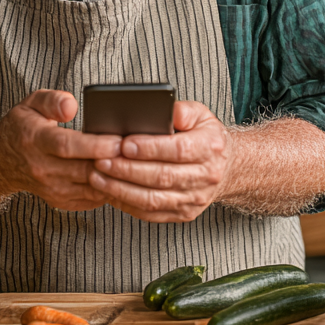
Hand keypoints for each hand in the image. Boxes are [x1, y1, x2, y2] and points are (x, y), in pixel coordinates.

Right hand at [0, 89, 122, 211]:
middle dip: (113, 162)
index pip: (67, 146)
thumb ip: (52, 100)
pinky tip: (120, 176)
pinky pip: (91, 199)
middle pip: (84, 169)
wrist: (0, 162)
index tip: (119, 140)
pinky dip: (108, 189)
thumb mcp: (31, 103)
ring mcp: (51, 189)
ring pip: (91, 188)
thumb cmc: (22, 128)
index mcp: (35, 141)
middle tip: (136, 152)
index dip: (95, 145)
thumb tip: (71, 106)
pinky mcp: (60, 201)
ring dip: (114, 178)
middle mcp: (42, 168)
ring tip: (133, 164)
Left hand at [87, 101, 232, 222]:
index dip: (149, 148)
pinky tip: (110, 192)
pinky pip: (151, 213)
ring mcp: (195, 199)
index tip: (124, 144)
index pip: (177, 150)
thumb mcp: (201, 115)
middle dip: (127, 169)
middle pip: (162, 176)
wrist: (226, 168)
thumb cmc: (206, 138)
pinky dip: (127, 204)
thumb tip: (163, 110)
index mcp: (210, 148)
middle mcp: (205, 177)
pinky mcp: (183, 214)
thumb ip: (181, 110)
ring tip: (98, 177)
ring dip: (121, 189)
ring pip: (153, 199)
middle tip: (102, 160)